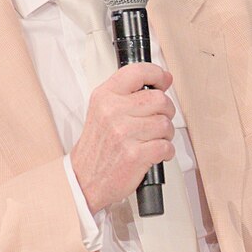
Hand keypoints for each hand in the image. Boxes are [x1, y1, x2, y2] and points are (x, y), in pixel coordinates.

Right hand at [71, 63, 175, 211]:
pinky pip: (166, 146)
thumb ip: (128, 94)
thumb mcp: (102, 111)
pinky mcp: (135, 154)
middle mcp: (113, 111)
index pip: (137, 72)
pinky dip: (166, 152)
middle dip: (166, 112)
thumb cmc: (97, 147)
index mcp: (105, 97)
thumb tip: (163, 81)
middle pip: (160, 99)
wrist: (84, 179)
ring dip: (165, 134)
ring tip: (153, 139)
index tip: (164, 81)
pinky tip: (154, 153)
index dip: (157, 74)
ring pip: (166, 124)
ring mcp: (124, 133)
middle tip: (157, 120)